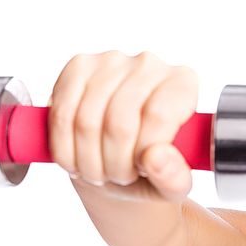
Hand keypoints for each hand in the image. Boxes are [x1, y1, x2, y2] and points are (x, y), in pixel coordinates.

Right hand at [47, 50, 198, 202]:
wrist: (117, 160)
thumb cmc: (151, 168)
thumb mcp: (171, 184)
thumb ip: (174, 179)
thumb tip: (155, 158)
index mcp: (183, 83)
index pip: (158, 116)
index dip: (144, 153)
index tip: (142, 169)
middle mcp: (149, 63)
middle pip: (120, 123)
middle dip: (114, 165)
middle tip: (119, 177)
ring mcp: (111, 61)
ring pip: (87, 122)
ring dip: (88, 162)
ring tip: (100, 171)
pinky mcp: (77, 67)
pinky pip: (62, 116)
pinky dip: (65, 150)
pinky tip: (77, 160)